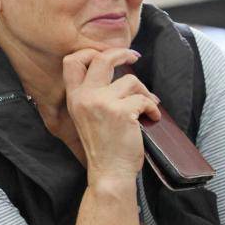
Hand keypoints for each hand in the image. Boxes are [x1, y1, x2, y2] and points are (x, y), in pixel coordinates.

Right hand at [63, 48, 160, 183]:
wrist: (109, 172)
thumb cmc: (103, 148)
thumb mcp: (87, 117)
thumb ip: (94, 95)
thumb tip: (117, 73)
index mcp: (74, 98)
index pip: (72, 61)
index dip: (90, 52)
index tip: (106, 54)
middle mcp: (84, 97)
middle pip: (101, 58)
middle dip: (121, 53)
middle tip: (133, 56)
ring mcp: (102, 103)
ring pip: (130, 80)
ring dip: (143, 92)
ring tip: (147, 106)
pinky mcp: (121, 111)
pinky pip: (144, 99)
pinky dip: (152, 108)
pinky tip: (151, 118)